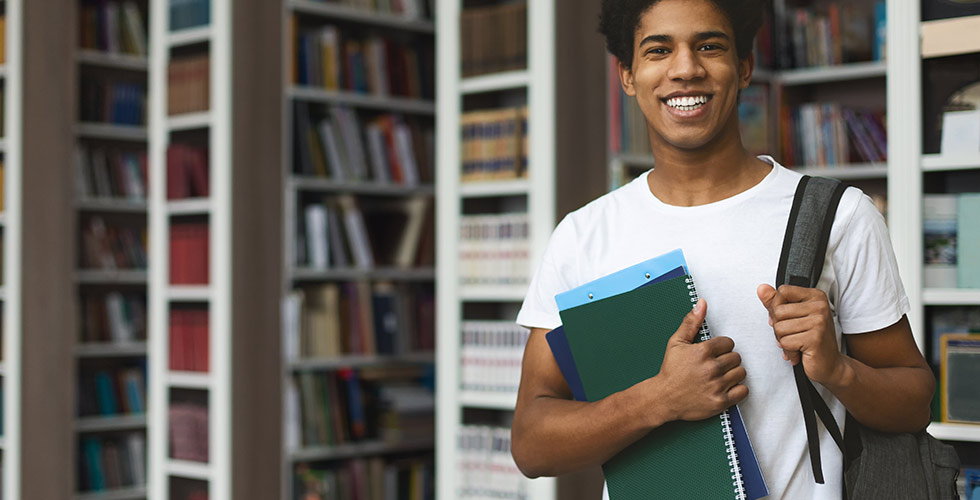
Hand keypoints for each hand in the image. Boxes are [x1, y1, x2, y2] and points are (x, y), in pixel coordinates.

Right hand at [656, 299, 747, 421]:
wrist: (663, 398)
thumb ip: (691, 322)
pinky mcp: (721, 401)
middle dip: (727, 360)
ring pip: (741, 373)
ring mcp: (717, 386)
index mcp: (703, 351)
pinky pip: (743, 391)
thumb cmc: (670, 370)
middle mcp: (711, 368)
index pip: (728, 343)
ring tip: (721, 376)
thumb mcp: (676, 343)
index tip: (713, 354)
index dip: (721, 347)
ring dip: (733, 373)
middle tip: (716, 365)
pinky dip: (738, 389)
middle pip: (736, 357)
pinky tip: (726, 387)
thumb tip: (702, 303)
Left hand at [757, 284, 845, 385]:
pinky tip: (800, 353)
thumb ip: (776, 302)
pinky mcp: (815, 338)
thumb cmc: (812, 340)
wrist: (830, 364)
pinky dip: (789, 351)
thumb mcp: (793, 317)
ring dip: (783, 341)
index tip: (785, 319)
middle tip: (793, 336)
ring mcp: (819, 322)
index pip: (782, 291)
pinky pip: (785, 342)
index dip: (777, 307)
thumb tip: (761, 288)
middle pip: (778, 311)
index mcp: (815, 296)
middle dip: (779, 328)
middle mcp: (820, 306)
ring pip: (779, 328)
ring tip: (797, 344)